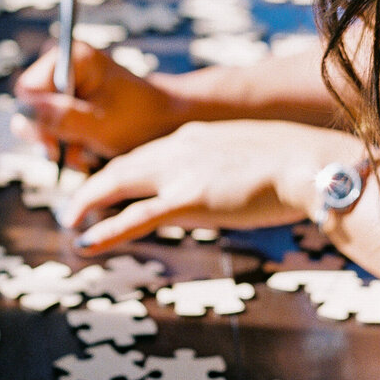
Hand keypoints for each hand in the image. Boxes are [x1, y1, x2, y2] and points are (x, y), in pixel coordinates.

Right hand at [13, 41, 185, 161]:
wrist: (166, 123)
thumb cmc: (140, 117)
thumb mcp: (100, 123)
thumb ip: (61, 118)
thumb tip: (21, 116)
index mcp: (71, 57)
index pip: (28, 90)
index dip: (34, 120)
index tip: (53, 146)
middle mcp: (63, 66)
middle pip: (30, 106)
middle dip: (48, 136)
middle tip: (69, 156)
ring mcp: (65, 85)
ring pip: (39, 121)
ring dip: (59, 145)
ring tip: (85, 157)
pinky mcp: (69, 102)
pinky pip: (52, 127)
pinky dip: (66, 145)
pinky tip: (86, 155)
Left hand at [63, 119, 365, 251]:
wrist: (309, 162)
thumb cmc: (297, 163)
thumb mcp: (257, 157)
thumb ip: (234, 168)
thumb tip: (240, 182)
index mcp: (198, 136)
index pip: (150, 152)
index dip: (127, 169)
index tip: (114, 182)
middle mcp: (180, 147)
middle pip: (123, 164)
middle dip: (96, 184)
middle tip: (76, 203)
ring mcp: (180, 172)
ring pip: (117, 183)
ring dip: (88, 202)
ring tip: (70, 219)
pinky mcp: (186, 199)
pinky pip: (134, 217)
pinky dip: (105, 230)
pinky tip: (85, 242)